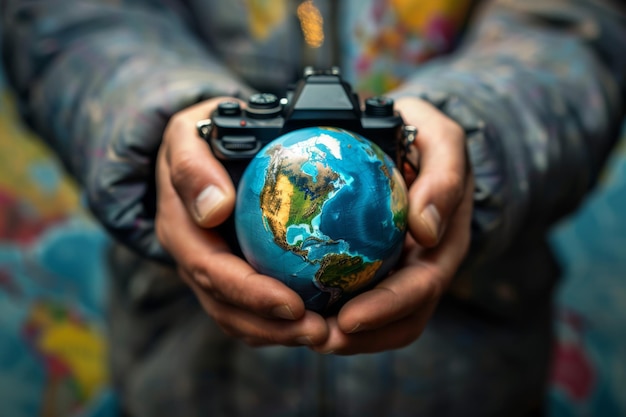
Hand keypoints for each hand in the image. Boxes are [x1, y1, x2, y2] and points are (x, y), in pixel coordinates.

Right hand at [155, 98, 328, 346]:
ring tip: (324, 334)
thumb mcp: (188, 136)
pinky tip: (319, 318)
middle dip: (273, 328)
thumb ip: (192, 167)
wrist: (201, 148)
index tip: (293, 304)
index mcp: (180, 228)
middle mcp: (192, 257)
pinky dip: (280, 321)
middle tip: (320, 333)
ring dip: (279, 333)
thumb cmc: (202, 136)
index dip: (251, 294)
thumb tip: (214, 208)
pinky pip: (252, 308)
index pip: (212, 272)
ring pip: (239, 317)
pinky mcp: (231, 273)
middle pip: (227, 308)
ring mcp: (210, 270)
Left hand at [311, 97, 473, 353]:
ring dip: (342, 335)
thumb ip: (444, 178)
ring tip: (299, 331)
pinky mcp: (374, 268)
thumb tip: (426, 230)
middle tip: (314, 337)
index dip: (387, 310)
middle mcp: (423, 267)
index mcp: (443, 245)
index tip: (348, 319)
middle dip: (360, 337)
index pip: (420, 289)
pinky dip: (329, 309)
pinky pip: (354, 297)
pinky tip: (294, 304)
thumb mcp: (441, 140)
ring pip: (377, 321)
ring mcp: (399, 272)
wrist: (409, 139)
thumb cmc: (423, 136)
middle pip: (400, 320)